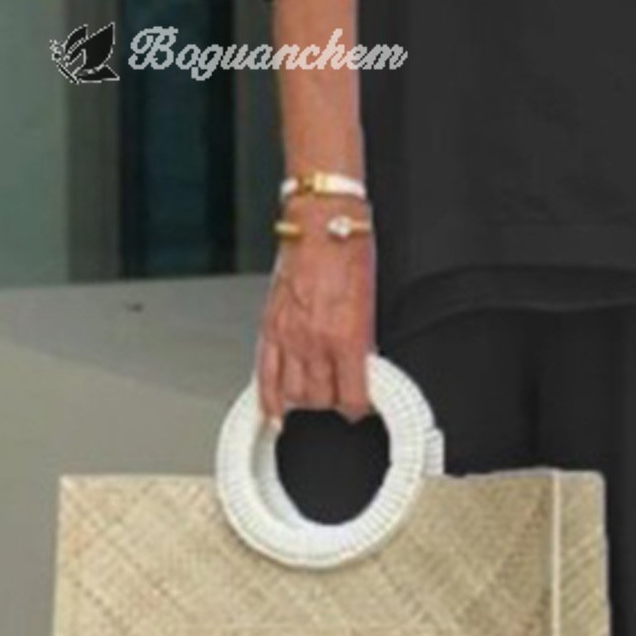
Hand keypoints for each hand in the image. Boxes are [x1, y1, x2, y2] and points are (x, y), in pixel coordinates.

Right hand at [255, 198, 375, 424]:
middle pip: (321, 399)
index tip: (361, 407)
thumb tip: (363, 366)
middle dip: (333, 404)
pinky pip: (264, 374)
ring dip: (306, 402)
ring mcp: (288, 336)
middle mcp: (315, 341)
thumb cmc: (349, 252)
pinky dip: (269, 398)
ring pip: (293, 393)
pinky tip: (274, 411)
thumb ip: (364, 340)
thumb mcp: (370, 302)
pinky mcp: (269, 327)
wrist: (321, 224)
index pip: (352, 395)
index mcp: (347, 337)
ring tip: (315, 399)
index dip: (358, 407)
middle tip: (340, 399)